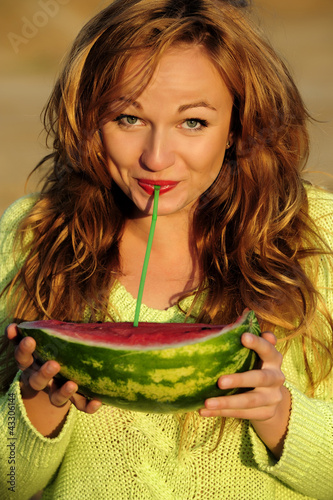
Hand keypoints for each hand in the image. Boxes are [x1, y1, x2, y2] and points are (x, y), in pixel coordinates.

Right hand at [7, 324, 101, 413]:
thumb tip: (21, 323)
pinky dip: (87, 405)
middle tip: (54, 365)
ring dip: (63, 392)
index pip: (23, 357)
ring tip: (73, 385)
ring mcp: (56, 392)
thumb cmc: (52, 349)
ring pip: (55, 398)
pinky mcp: (72, 400)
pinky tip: (97, 402)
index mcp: (32, 363)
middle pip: (36, 381)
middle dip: (44, 373)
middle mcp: (40, 380)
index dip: (24, 349)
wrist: (57, 376)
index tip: (29, 339)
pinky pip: (79, 405)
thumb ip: (41, 331)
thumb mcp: (46, 340)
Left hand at [200, 332, 290, 456]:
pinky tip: (204, 410)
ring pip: (250, 401)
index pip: (268, 349)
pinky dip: (222, 413)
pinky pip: (242, 414)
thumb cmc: (255, 365)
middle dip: (240, 380)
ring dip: (227, 402)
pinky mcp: (265, 413)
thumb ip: (250, 336)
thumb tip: (246, 311)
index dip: (258, 343)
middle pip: (260, 378)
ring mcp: (272, 397)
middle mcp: (277, 377)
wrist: (271, 398)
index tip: (243, 337)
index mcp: (274, 358)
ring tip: (207, 402)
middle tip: (220, 381)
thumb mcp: (255, 353)